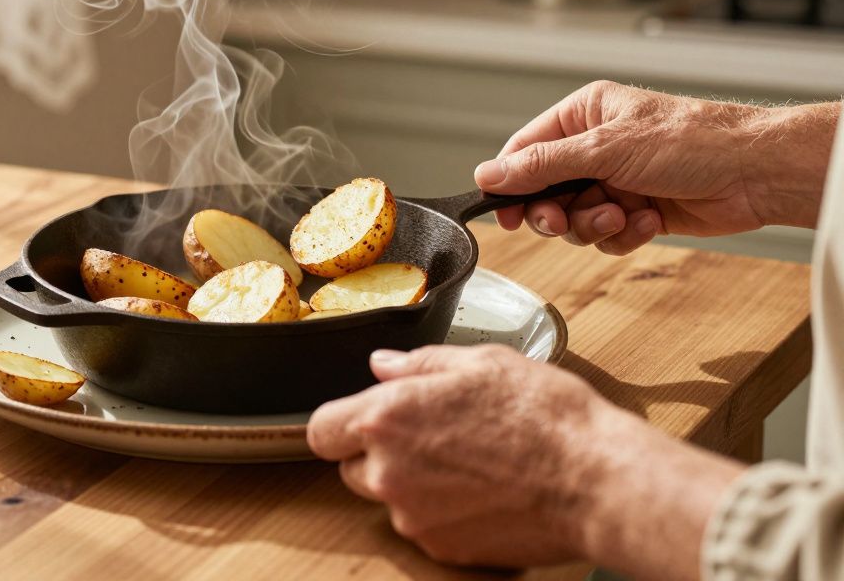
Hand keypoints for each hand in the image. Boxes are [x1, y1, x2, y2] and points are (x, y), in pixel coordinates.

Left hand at [308, 345, 742, 578]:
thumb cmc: (544, 415)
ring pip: (389, 499)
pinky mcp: (442, 549)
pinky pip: (424, 527)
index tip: (361, 419)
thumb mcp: (481, 364)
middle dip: (379, 454)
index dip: (339, 424)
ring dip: (411, 484)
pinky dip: (443, 512)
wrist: (594, 479)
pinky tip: (484, 491)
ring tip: (468, 463)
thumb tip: (382, 366)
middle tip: (431, 436)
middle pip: (351, 468)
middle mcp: (388, 472)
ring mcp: (412, 517)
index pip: (320, 430)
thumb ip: (419, 365)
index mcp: (386, 418)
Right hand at [473, 81, 836, 254]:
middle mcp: (596, 147)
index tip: (502, 213)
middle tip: (562, 222)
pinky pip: (607, 235)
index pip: (524, 150)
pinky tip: (646, 222)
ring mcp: (616, 180)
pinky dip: (623, 235)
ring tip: (622, 216)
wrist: (754, 173)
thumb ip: (541, 165)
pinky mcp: (637, 211)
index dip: (509, 184)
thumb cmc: (692, 141)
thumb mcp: (604, 149)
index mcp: (583, 116)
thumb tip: (489, 173)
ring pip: (575, 219)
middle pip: (545, 192)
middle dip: (556, 212)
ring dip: (594, 225)